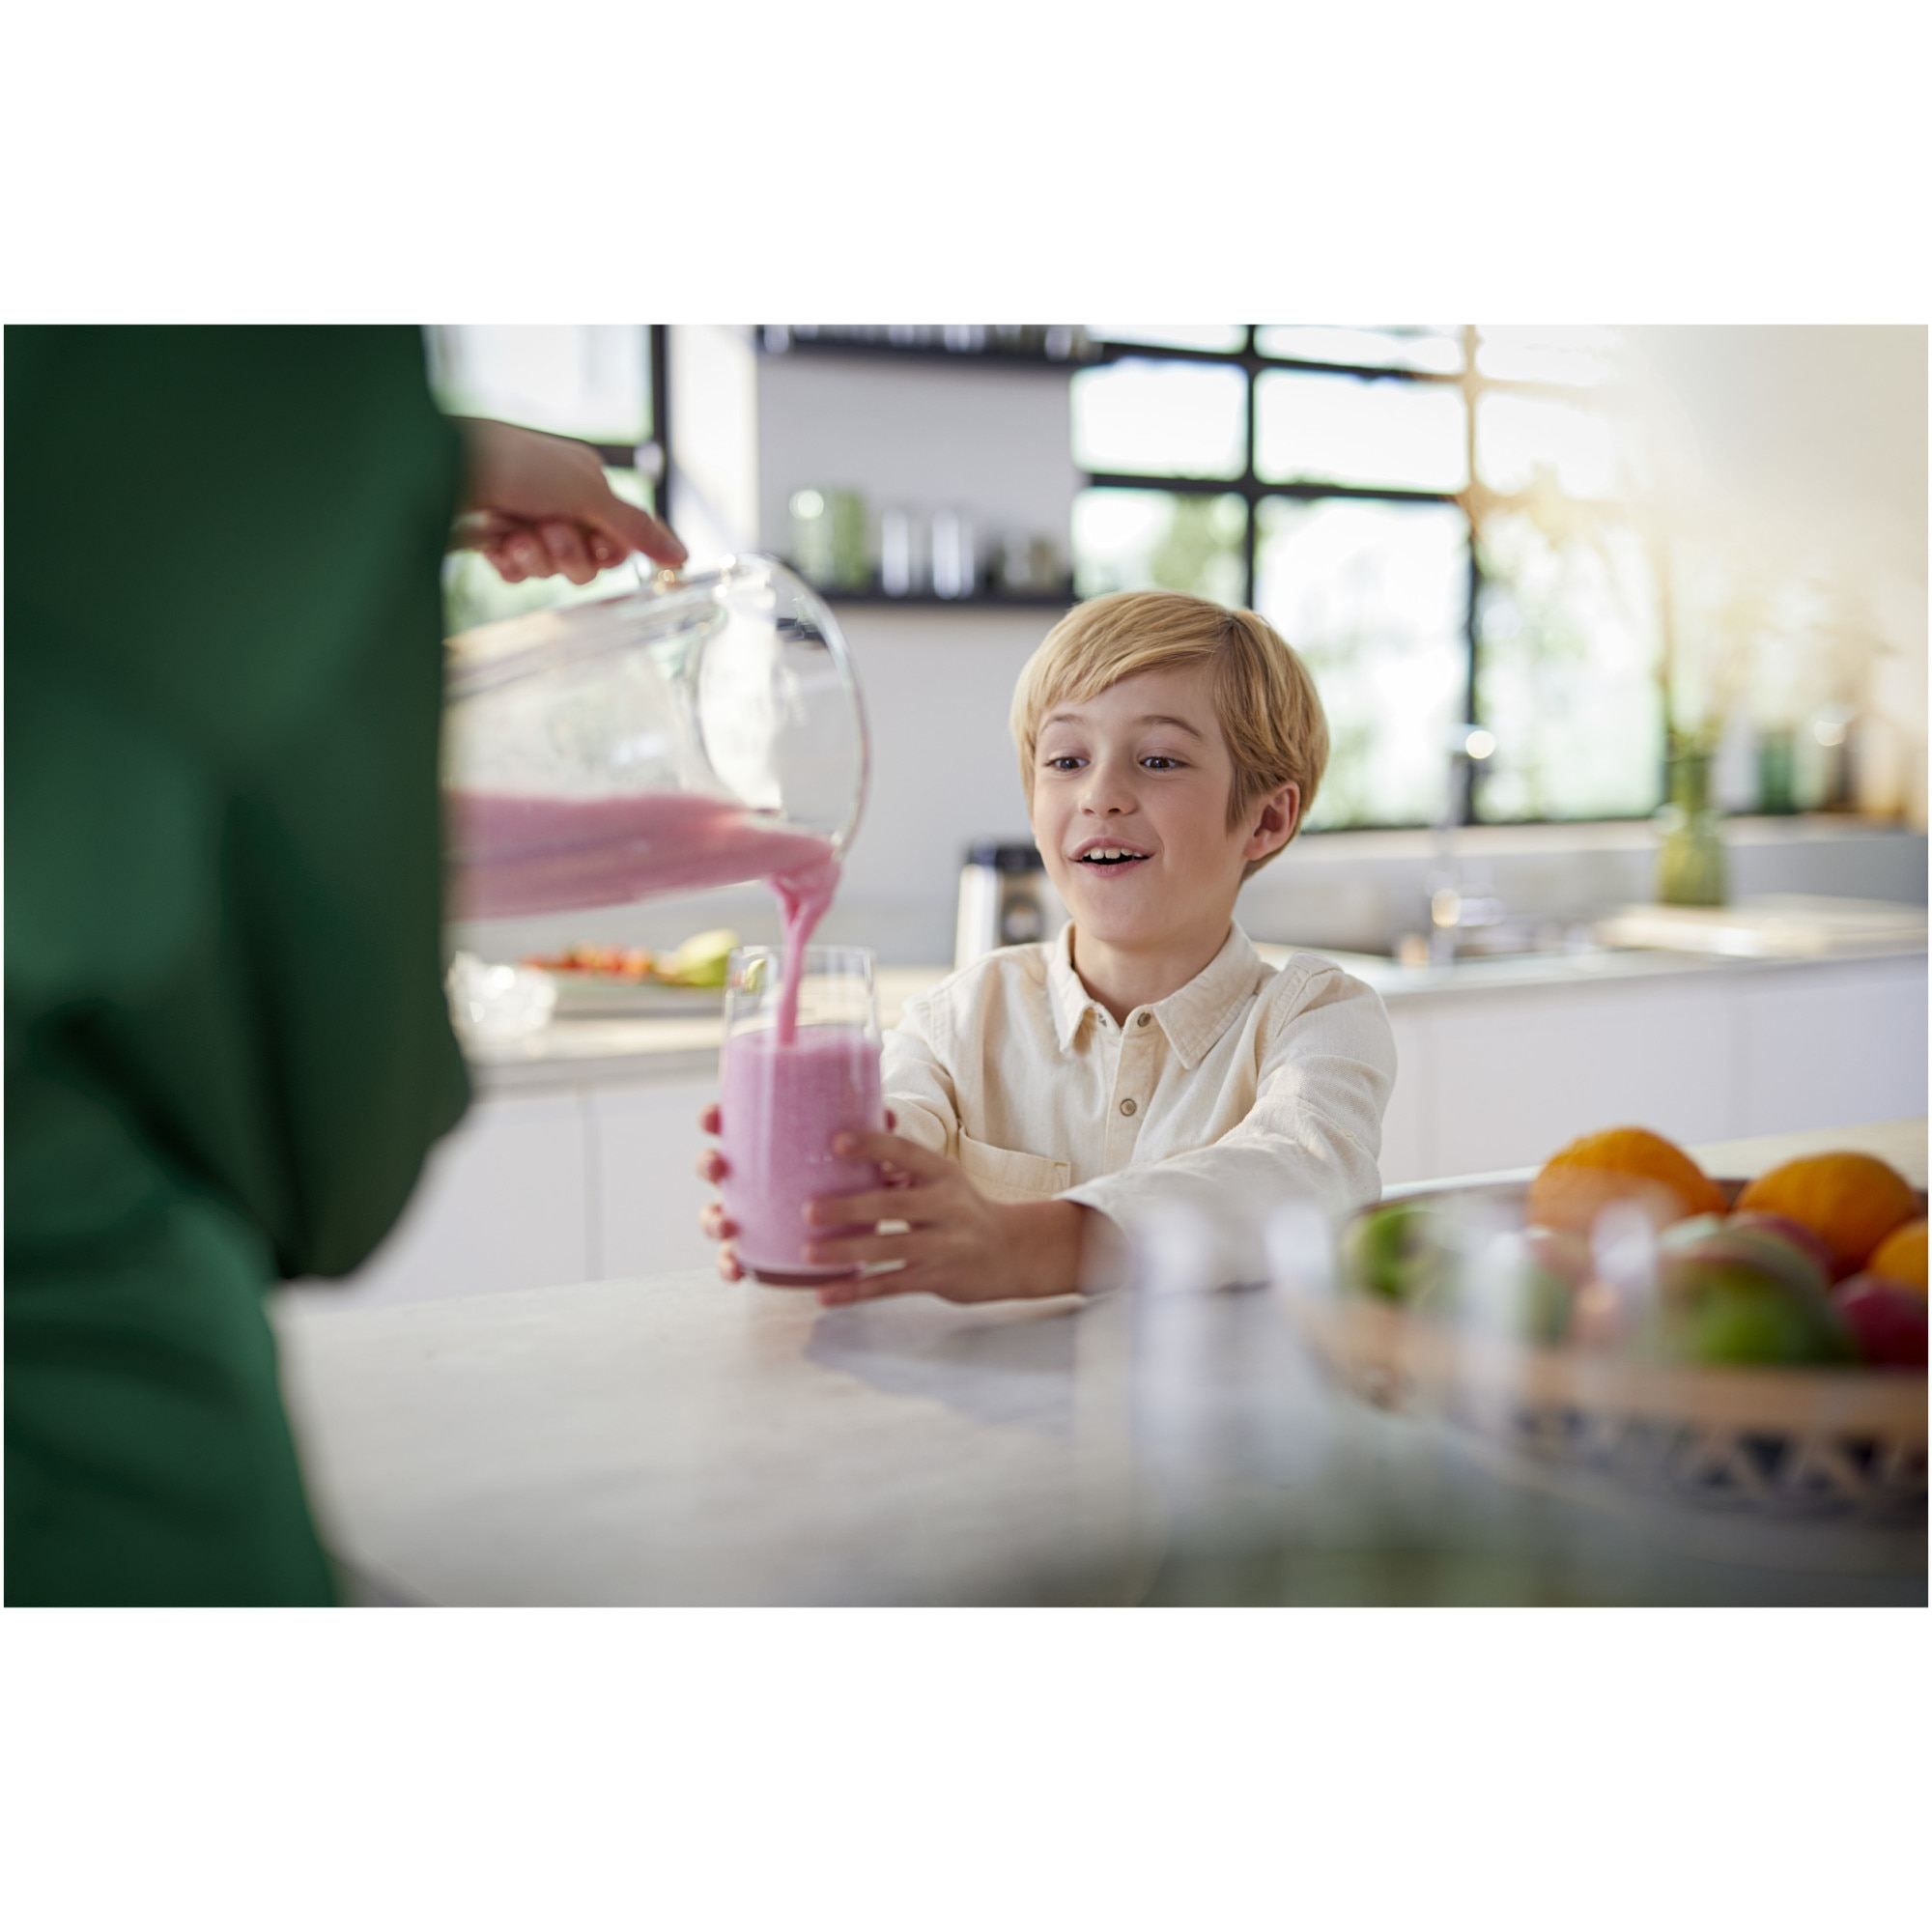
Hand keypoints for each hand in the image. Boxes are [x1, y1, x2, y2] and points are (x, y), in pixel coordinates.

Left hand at [453, 416, 686, 585]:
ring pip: (552, 571)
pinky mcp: (496, 543)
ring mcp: (527, 525)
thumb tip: (682, 556)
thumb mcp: (588, 493)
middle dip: (568, 554)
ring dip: (535, 557)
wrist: (441, 467)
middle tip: (547, 531)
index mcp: (588, 485)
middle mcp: (560, 505)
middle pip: (587, 563)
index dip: (609, 551)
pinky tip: (495, 546)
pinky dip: (509, 564)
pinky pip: (518, 575)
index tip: (596, 544)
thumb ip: (636, 528)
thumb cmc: (519, 465)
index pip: (620, 539)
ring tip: (514, 535)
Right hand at [694, 1102, 901, 1287]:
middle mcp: (748, 1177)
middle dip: (707, 1164)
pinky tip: (737, 1271)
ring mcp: (746, 1213)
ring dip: (712, 1219)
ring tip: (727, 1226)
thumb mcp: (854, 1153)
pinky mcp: (755, 1247)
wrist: (848, 1219)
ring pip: (715, 1213)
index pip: (730, 1124)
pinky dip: (729, 1264)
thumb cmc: (843, 1174)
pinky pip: (733, 1258)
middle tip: (718, 1166)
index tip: (712, 1118)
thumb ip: (867, 1138)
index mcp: (764, 1145)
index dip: (713, 1119)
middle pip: (715, 1166)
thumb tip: (890, 1116)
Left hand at [800, 1130, 1090, 1307]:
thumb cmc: (960, 1207)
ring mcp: (944, 1245)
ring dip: (847, 1251)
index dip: (873, 1145)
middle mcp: (946, 1206)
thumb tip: (864, 1120)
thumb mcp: (941, 1177)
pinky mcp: (937, 1279)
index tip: (836, 1142)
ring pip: (891, 1249)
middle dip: (851, 1208)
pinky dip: (857, 1291)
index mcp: (943, 1173)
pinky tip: (825, 1294)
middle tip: (809, 1209)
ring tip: (809, 1252)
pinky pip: (891, 1285)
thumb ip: (902, 1159)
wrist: (1011, 1252)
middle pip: (895, 1204)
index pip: (907, 1152)